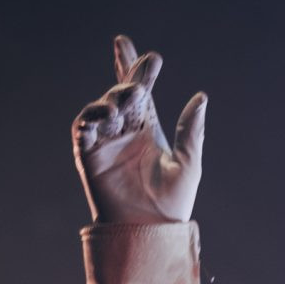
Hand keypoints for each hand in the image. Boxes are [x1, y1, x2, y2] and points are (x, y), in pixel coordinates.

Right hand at [71, 34, 206, 223]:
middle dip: (126, 76)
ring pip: (102, 108)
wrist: (150, 233)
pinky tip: (105, 115)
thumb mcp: (189, 163)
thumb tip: (201, 97)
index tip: (139, 50)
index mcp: (147, 131)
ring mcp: (105, 143)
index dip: (134, 68)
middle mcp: (124, 133)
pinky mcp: (89, 157)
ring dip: (112, 99)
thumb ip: (192, 130)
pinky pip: (83, 130)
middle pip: (119, 93)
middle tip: (141, 76)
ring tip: (128, 100)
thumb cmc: (172, 204)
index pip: (139, 92)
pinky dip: (90, 118)